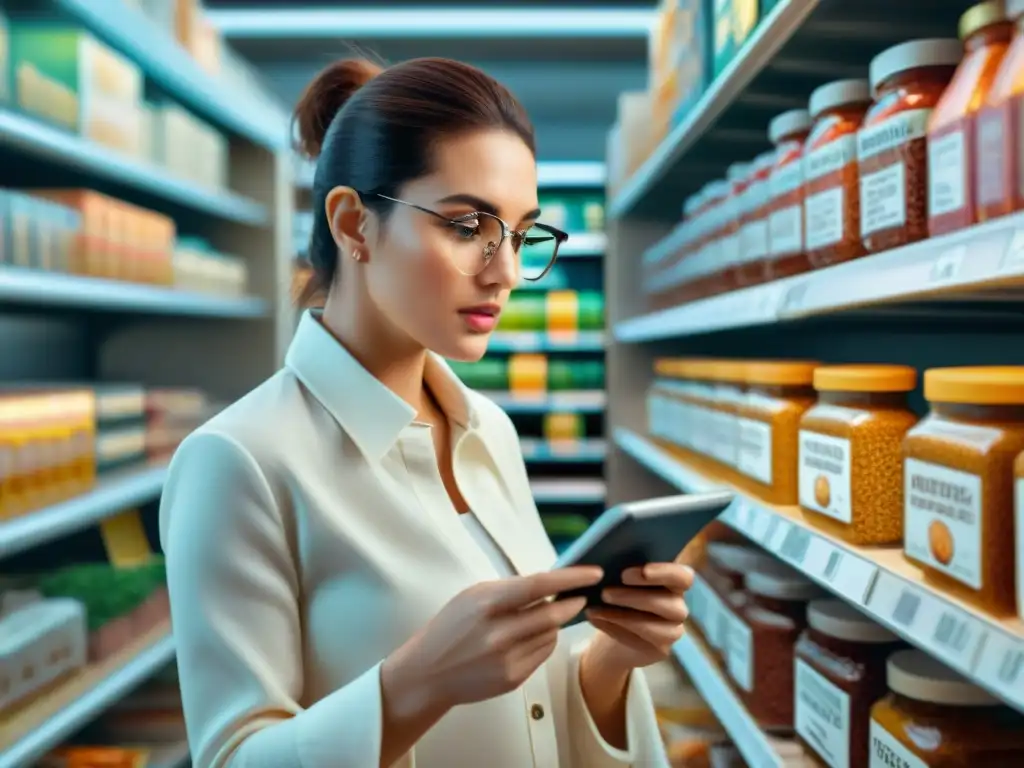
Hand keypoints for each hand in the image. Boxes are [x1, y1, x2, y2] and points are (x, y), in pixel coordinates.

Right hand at [382, 567, 602, 714]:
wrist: (428, 672)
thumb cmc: (451, 627)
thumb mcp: (474, 596)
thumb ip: (510, 590)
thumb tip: (550, 585)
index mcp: (487, 604)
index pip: (538, 586)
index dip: (570, 578)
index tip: (593, 572)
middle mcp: (499, 633)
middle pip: (553, 614)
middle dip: (573, 603)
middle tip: (581, 596)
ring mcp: (507, 659)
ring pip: (551, 634)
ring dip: (554, 623)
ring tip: (539, 618)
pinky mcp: (513, 679)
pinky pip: (543, 653)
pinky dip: (544, 641)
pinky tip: (529, 637)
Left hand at [584, 562, 693, 670]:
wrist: (615, 626)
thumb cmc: (621, 592)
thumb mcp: (622, 578)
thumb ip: (624, 568)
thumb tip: (606, 561)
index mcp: (675, 583)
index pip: (684, 577)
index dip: (664, 573)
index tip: (633, 572)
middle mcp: (679, 607)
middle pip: (671, 604)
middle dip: (636, 597)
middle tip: (605, 591)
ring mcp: (672, 631)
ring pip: (657, 627)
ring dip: (623, 616)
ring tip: (596, 608)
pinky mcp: (660, 649)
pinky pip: (640, 641)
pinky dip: (614, 628)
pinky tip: (595, 618)